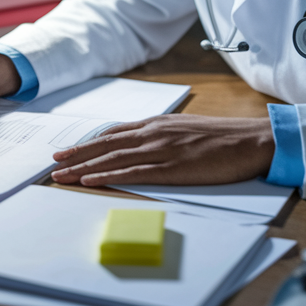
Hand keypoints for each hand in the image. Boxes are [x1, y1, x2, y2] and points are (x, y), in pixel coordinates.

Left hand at [50, 115, 274, 186]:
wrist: (252, 140)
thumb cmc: (224, 138)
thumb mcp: (187, 129)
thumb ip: (163, 135)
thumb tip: (144, 143)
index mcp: (158, 124)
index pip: (114, 133)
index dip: (89, 143)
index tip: (68, 150)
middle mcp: (154, 133)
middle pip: (106, 144)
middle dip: (77, 155)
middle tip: (54, 163)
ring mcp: (162, 150)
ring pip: (113, 159)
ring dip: (84, 168)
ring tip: (61, 175)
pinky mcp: (173, 168)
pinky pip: (133, 172)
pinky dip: (108, 176)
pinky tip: (90, 180)